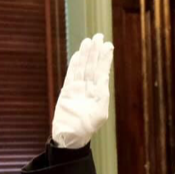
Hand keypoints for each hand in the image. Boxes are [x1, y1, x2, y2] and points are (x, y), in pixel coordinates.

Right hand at [52, 34, 113, 148]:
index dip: (105, 58)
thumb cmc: (87, 128)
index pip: (102, 71)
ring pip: (82, 68)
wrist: (71, 137)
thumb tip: (103, 79)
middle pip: (92, 66)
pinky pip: (71, 75)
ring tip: (88, 41)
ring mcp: (77, 89)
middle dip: (95, 51)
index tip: (108, 45)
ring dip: (85, 55)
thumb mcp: (100, 113)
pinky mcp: (67, 92)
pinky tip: (77, 55)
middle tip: (98, 36)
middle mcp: (89, 89)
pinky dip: (74, 65)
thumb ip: (102, 96)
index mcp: (99, 93)